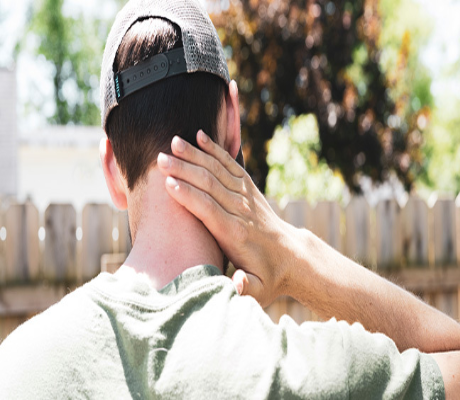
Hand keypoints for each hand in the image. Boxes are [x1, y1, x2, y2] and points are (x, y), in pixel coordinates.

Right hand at [156, 130, 297, 305]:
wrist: (291, 257)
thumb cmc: (268, 276)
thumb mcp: (260, 290)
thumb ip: (247, 288)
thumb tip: (237, 283)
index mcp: (235, 234)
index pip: (210, 210)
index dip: (189, 196)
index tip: (168, 183)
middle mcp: (241, 211)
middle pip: (210, 185)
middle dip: (184, 170)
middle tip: (160, 159)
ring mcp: (246, 197)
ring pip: (218, 171)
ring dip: (195, 155)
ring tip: (173, 142)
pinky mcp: (249, 188)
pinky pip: (230, 165)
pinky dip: (215, 150)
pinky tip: (199, 136)